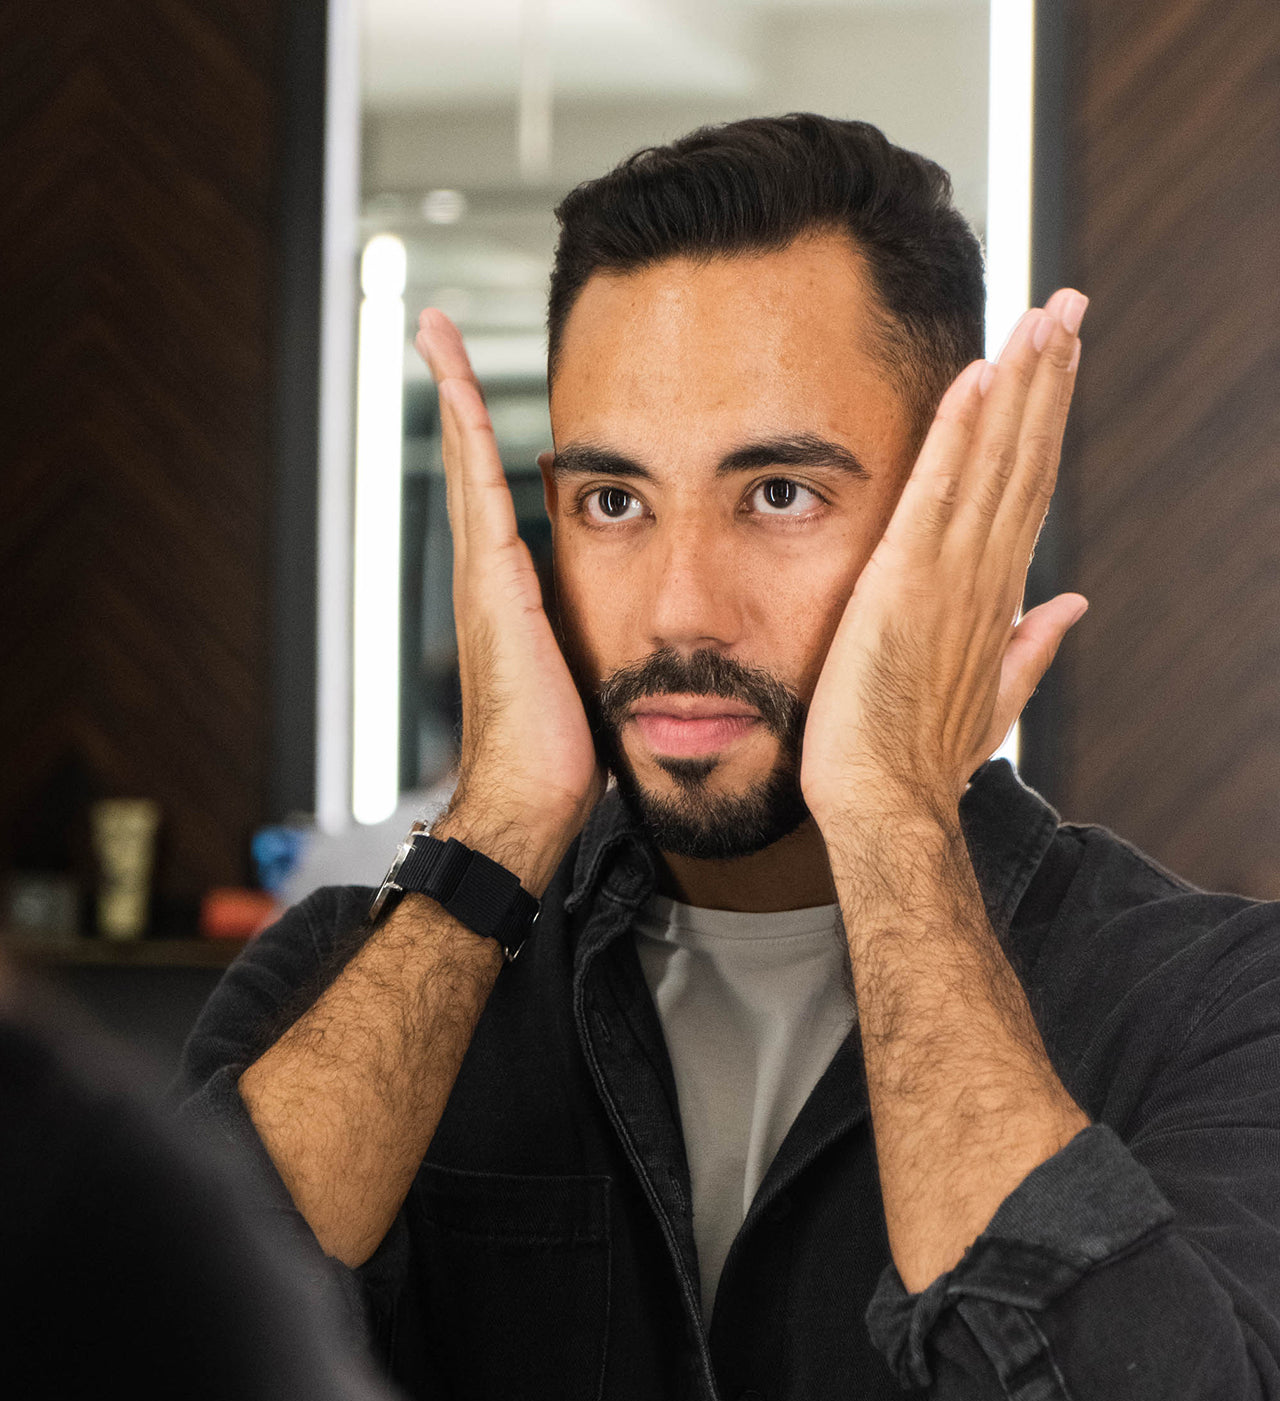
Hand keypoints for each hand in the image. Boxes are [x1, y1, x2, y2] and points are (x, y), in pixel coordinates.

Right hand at [415, 310, 602, 891]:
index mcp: (511, 594)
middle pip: (467, 463)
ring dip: (451, 391)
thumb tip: (639, 616)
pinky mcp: (492, 582)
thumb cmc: (564, 753)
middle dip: (454, 394)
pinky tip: (453, 377)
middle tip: (436, 333)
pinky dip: (462, 428)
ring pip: (464, 460)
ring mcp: (483, 575)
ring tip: (434, 331)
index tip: (485, 396)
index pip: (495, 496)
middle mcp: (487, 575)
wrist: (531, 798)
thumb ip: (599, 632)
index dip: (488, 441)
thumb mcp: (591, 675)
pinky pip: (475, 485)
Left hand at [800, 290, 1088, 832]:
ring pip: (997, 464)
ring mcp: (951, 578)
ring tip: (1043, 315)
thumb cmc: (923, 759)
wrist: (887, 804)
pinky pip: (940, 494)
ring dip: (1021, 386)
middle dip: (1049, 380)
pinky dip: (961, 434)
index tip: (1060, 361)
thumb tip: (1071, 604)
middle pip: (1027, 461)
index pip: (1029, 491)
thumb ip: (1033, 645)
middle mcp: (986, 578)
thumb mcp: (992, 697)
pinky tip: (976, 377)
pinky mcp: (907, 584)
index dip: (1046, 423)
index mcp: (998, 598)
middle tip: (1068, 303)